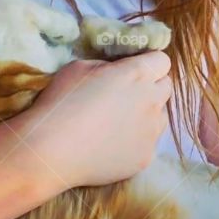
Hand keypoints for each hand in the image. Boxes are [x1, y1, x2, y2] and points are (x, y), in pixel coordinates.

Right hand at [21, 50, 172, 189]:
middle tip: (127, 93)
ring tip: (120, 121)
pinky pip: (149, 142)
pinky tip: (113, 143)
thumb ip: (108, 66)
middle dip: (152, 86)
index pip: (162, 60)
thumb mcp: (80, 67)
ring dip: (147, 113)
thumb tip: (117, 71)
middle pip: (167, 86)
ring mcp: (151, 132)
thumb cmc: (61, 102)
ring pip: (161, 116)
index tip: (133, 69)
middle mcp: (152, 101)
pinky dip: (137, 140)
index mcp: (137, 74)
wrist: (51, 151)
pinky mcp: (146, 157)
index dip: (148, 62)